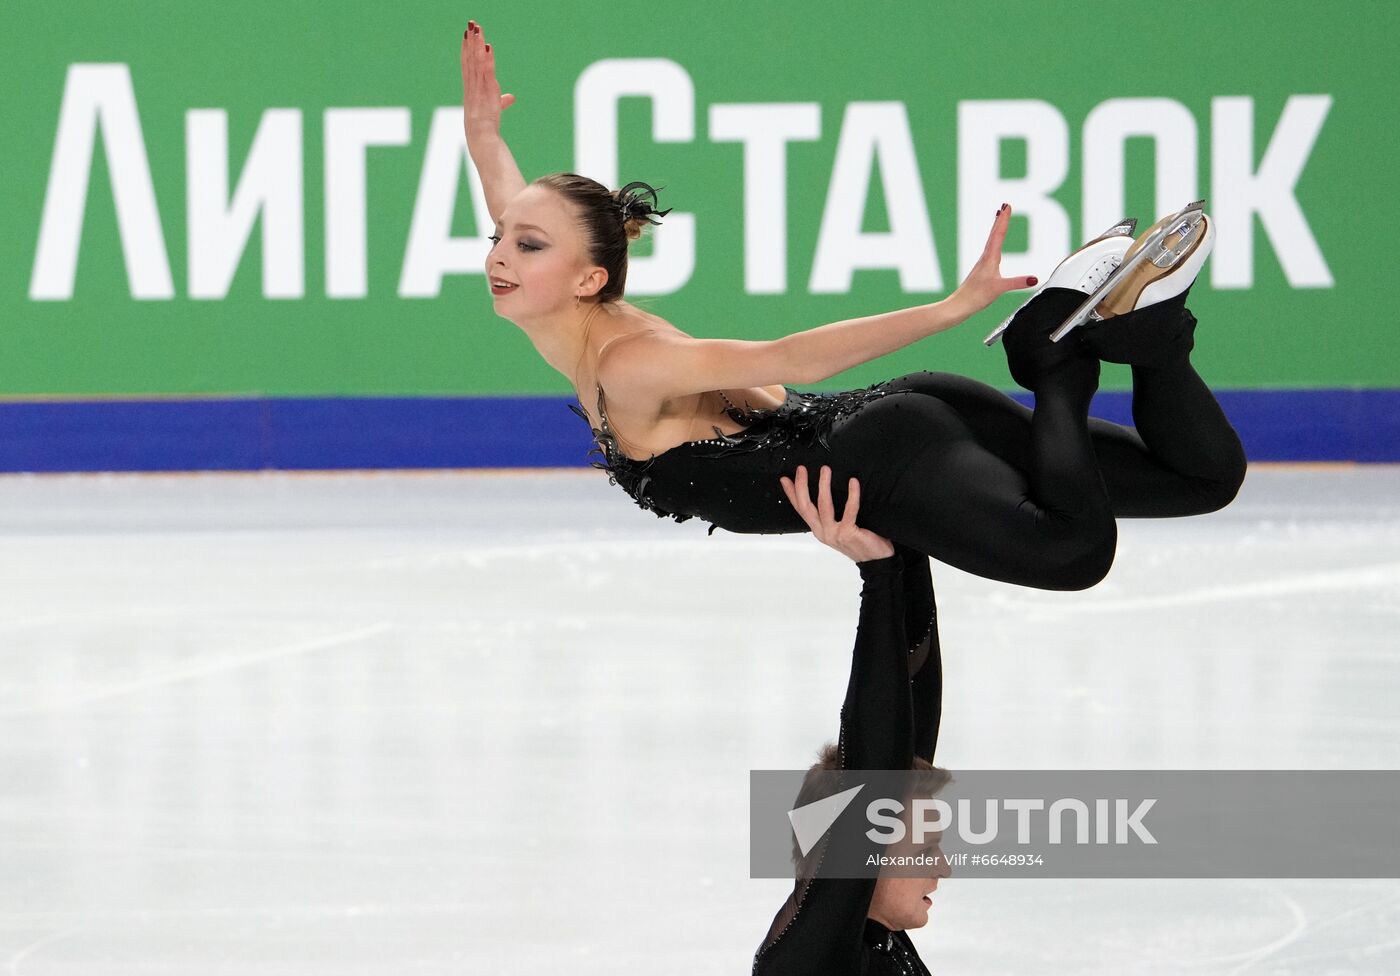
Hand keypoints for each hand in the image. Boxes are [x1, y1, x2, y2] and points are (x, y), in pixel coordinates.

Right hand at [461, 20, 515, 135]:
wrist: (481, 137)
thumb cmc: (485, 126)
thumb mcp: (494, 110)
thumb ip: (501, 101)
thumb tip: (511, 97)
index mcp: (471, 88)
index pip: (467, 64)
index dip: (466, 49)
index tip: (466, 35)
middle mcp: (472, 85)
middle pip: (470, 58)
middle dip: (470, 41)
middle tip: (470, 24)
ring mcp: (478, 87)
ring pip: (476, 61)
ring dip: (476, 44)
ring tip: (476, 29)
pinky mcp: (486, 91)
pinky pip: (487, 71)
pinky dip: (487, 58)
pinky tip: (488, 47)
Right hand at [779, 465, 894, 562]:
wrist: (875, 562)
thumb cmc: (860, 542)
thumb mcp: (839, 529)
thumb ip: (830, 517)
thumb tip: (825, 493)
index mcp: (819, 530)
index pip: (801, 510)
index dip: (792, 494)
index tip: (785, 479)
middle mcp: (823, 532)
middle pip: (807, 507)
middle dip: (802, 486)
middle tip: (801, 469)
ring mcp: (835, 533)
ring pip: (824, 506)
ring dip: (823, 486)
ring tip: (825, 470)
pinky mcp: (849, 533)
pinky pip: (850, 510)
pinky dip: (852, 495)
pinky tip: (853, 482)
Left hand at [948, 204, 1037, 315]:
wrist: (960, 305)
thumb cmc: (975, 296)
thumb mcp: (999, 288)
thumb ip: (1017, 283)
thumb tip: (1034, 279)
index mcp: (990, 258)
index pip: (998, 234)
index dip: (1003, 220)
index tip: (1007, 206)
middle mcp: (985, 258)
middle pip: (994, 234)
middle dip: (1000, 219)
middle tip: (1004, 205)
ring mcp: (983, 264)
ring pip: (991, 241)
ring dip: (996, 228)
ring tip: (999, 218)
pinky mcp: (982, 271)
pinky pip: (990, 250)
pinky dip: (994, 242)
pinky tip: (994, 247)